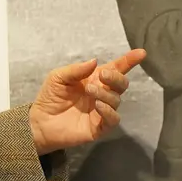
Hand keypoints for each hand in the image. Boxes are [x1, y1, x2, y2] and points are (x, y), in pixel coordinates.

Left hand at [28, 48, 146, 153]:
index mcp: (95, 79)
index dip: (129, 61)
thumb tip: (95, 61)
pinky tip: (98, 105)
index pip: (116, 69)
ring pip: (116, 100)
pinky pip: (113, 119)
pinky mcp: (99, 127)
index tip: (141, 53)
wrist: (40, 122)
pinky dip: (108, 111)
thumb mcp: (59, 77)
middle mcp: (102, 94)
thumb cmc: (50, 97)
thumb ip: (76, 69)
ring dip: (106, 93)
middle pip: (122, 84)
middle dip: (116, 77)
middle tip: (103, 76)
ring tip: (90, 92)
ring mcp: (102, 111)